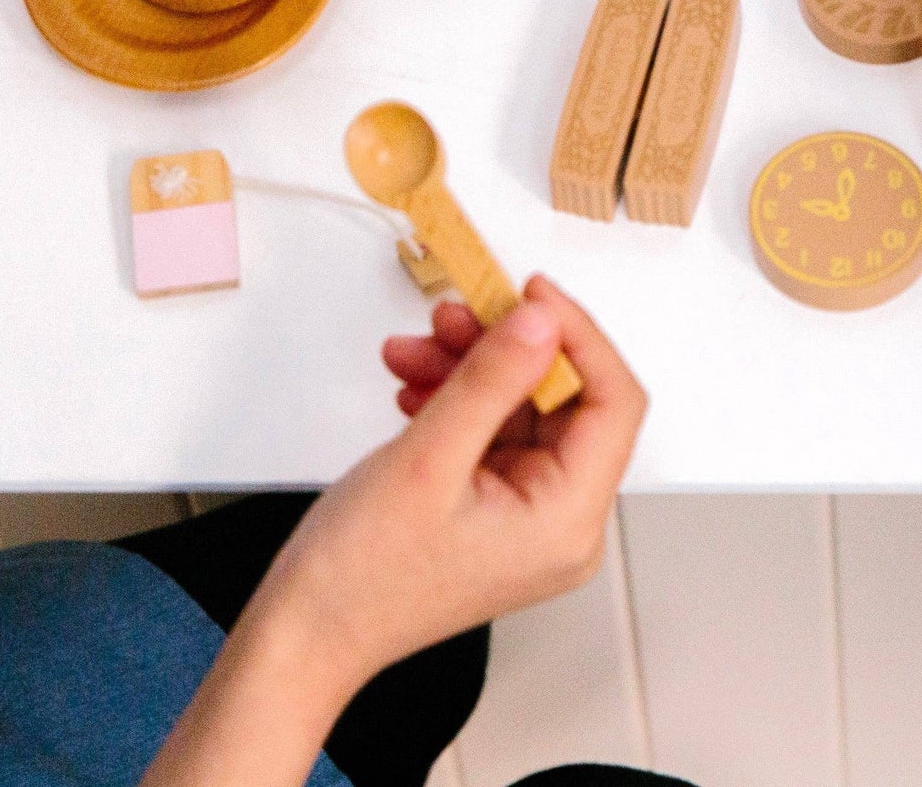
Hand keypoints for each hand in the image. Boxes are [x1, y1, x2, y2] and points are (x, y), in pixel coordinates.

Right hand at [249, 275, 646, 705]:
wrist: (309, 629)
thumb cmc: (363, 571)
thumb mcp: (429, 456)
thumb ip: (492, 379)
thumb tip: (543, 320)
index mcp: (567, 521)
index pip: (612, 403)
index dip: (577, 336)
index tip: (528, 292)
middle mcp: (562, 523)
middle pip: (562, 399)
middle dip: (503, 348)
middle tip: (449, 314)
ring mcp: (528, 517)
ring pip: (520, 407)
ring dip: (468, 367)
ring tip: (410, 351)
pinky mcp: (494, 509)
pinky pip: (491, 430)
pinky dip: (454, 397)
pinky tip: (411, 385)